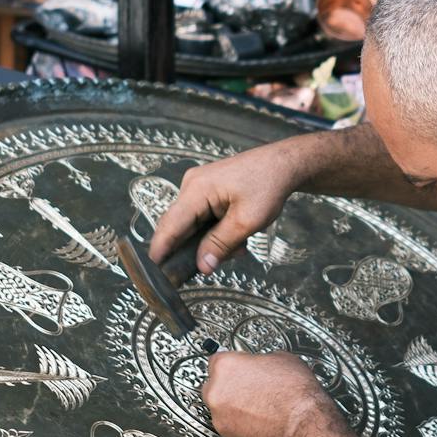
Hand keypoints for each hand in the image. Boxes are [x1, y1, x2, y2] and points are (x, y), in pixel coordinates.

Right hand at [149, 142, 304, 274]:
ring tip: (238, 248)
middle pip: (179, 226)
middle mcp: (192, 186)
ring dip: (211, 241)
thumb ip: (221, 244)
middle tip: (203, 269)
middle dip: (193, 250)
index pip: (170, 224)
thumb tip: (202, 266)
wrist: (283, 164)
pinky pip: (202, 218)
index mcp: (197, 189)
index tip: (153, 272)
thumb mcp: (247, 221)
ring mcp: (198, 187)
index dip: (160, 249)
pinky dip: (216, 232)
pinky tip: (236, 237)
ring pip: (193, 225)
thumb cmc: (268, 185)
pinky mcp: (207, 191)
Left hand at [201, 352, 335, 436]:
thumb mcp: (280, 359)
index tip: (241, 368)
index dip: (234, 364)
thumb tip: (258, 364)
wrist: (304, 426)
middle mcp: (216, 392)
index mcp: (226, 366)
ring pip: (221, 407)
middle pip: (215, 385)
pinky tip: (258, 419)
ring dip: (234, 406)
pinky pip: (229, 425)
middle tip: (251, 387)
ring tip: (258, 405)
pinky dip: (240, 423)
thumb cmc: (296, 394)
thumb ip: (259, 360)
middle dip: (230, 386)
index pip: (217, 359)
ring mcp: (220, 417)